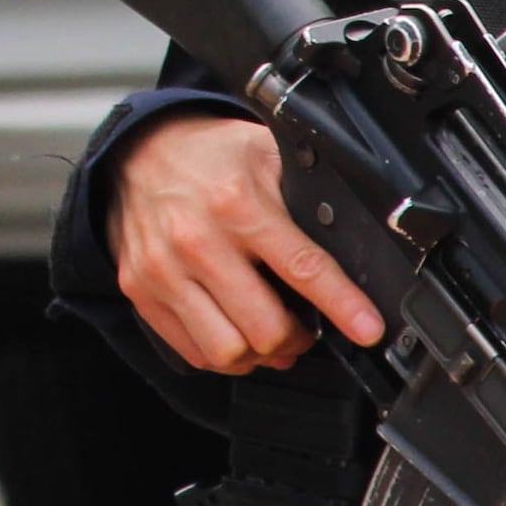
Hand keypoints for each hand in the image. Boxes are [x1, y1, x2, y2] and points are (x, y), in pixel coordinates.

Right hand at [104, 110, 386, 372]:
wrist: (137, 150)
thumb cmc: (209, 156)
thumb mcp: (265, 153)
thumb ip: (306, 191)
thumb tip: (356, 232)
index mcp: (237, 203)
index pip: (302, 268)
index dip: (341, 305)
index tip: (368, 329)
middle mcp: (197, 240)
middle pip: (265, 328)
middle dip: (297, 338)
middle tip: (305, 327)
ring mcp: (163, 270)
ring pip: (228, 350)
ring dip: (260, 354)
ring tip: (270, 335)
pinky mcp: (140, 290)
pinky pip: (193, 351)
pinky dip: (224, 355)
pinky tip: (236, 332)